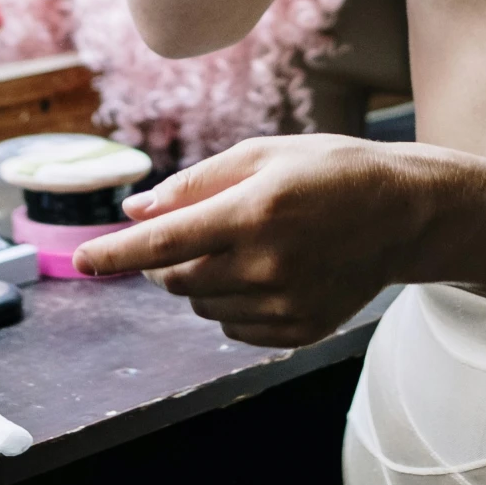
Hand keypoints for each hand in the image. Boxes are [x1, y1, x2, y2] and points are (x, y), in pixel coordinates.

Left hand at [73, 134, 427, 346]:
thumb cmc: (328, 170)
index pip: (163, 242)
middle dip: (164, 259)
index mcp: (253, 211)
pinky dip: (229, 303)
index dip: (115, 253)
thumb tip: (136, 209)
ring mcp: (285, 303)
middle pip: (176, 279)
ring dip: (198, 280)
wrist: (404, 214)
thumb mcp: (263, 154)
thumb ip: (195, 183)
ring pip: (202, 305)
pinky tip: (260, 272)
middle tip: (189, 232)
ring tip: (238, 246)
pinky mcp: (300, 329)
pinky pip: (234, 327)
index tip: (81, 261)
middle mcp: (267, 264)